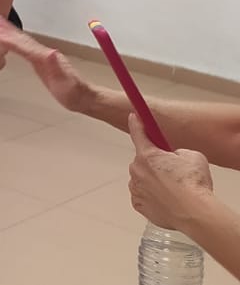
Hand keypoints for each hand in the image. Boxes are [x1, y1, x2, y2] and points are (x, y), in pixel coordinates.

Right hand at [0, 16, 94, 112]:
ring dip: (8, 32)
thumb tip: (50, 52)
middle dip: (5, 30)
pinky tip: (9, 41)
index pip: (24, 46)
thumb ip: (58, 67)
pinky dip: (14, 42)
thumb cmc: (74, 93)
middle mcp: (44, 53)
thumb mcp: (66, 82)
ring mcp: (42, 57)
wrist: (84, 97)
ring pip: (22, 41)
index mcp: (46, 57)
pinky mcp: (41, 62)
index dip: (9, 39)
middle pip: (22, 39)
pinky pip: (24, 49)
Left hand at [128, 113, 214, 229]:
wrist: (194, 212)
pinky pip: (144, 196)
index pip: (139, 134)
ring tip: (175, 189)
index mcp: (148, 155)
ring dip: (154, 181)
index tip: (133, 116)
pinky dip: (153, 196)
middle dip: (156, 163)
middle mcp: (137, 171)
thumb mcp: (192, 156)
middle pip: (144, 161)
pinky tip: (168, 200)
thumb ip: (177, 153)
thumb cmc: (193, 183)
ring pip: (143, 179)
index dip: (137, 124)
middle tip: (174, 171)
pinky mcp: (139, 205)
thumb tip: (174, 157)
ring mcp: (136, 189)